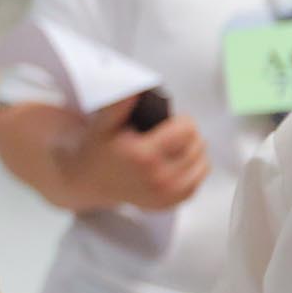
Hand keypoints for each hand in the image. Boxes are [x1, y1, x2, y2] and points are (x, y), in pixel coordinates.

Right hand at [67, 98, 210, 211]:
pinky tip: (178, 163)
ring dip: (193, 151)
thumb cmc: (98, 151)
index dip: (181, 120)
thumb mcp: (105, 122)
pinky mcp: (168, 204)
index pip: (187, 130)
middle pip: (197, 145)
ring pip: (202, 164)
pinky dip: (193, 170)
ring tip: (175, 146)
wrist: (89, 181)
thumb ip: (122, 103)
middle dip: (187, 135)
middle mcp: (157, 178)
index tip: (170, 121)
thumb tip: (140, 89)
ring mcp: (164, 195)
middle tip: (170, 133)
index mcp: (144, 156)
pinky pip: (197, 182)